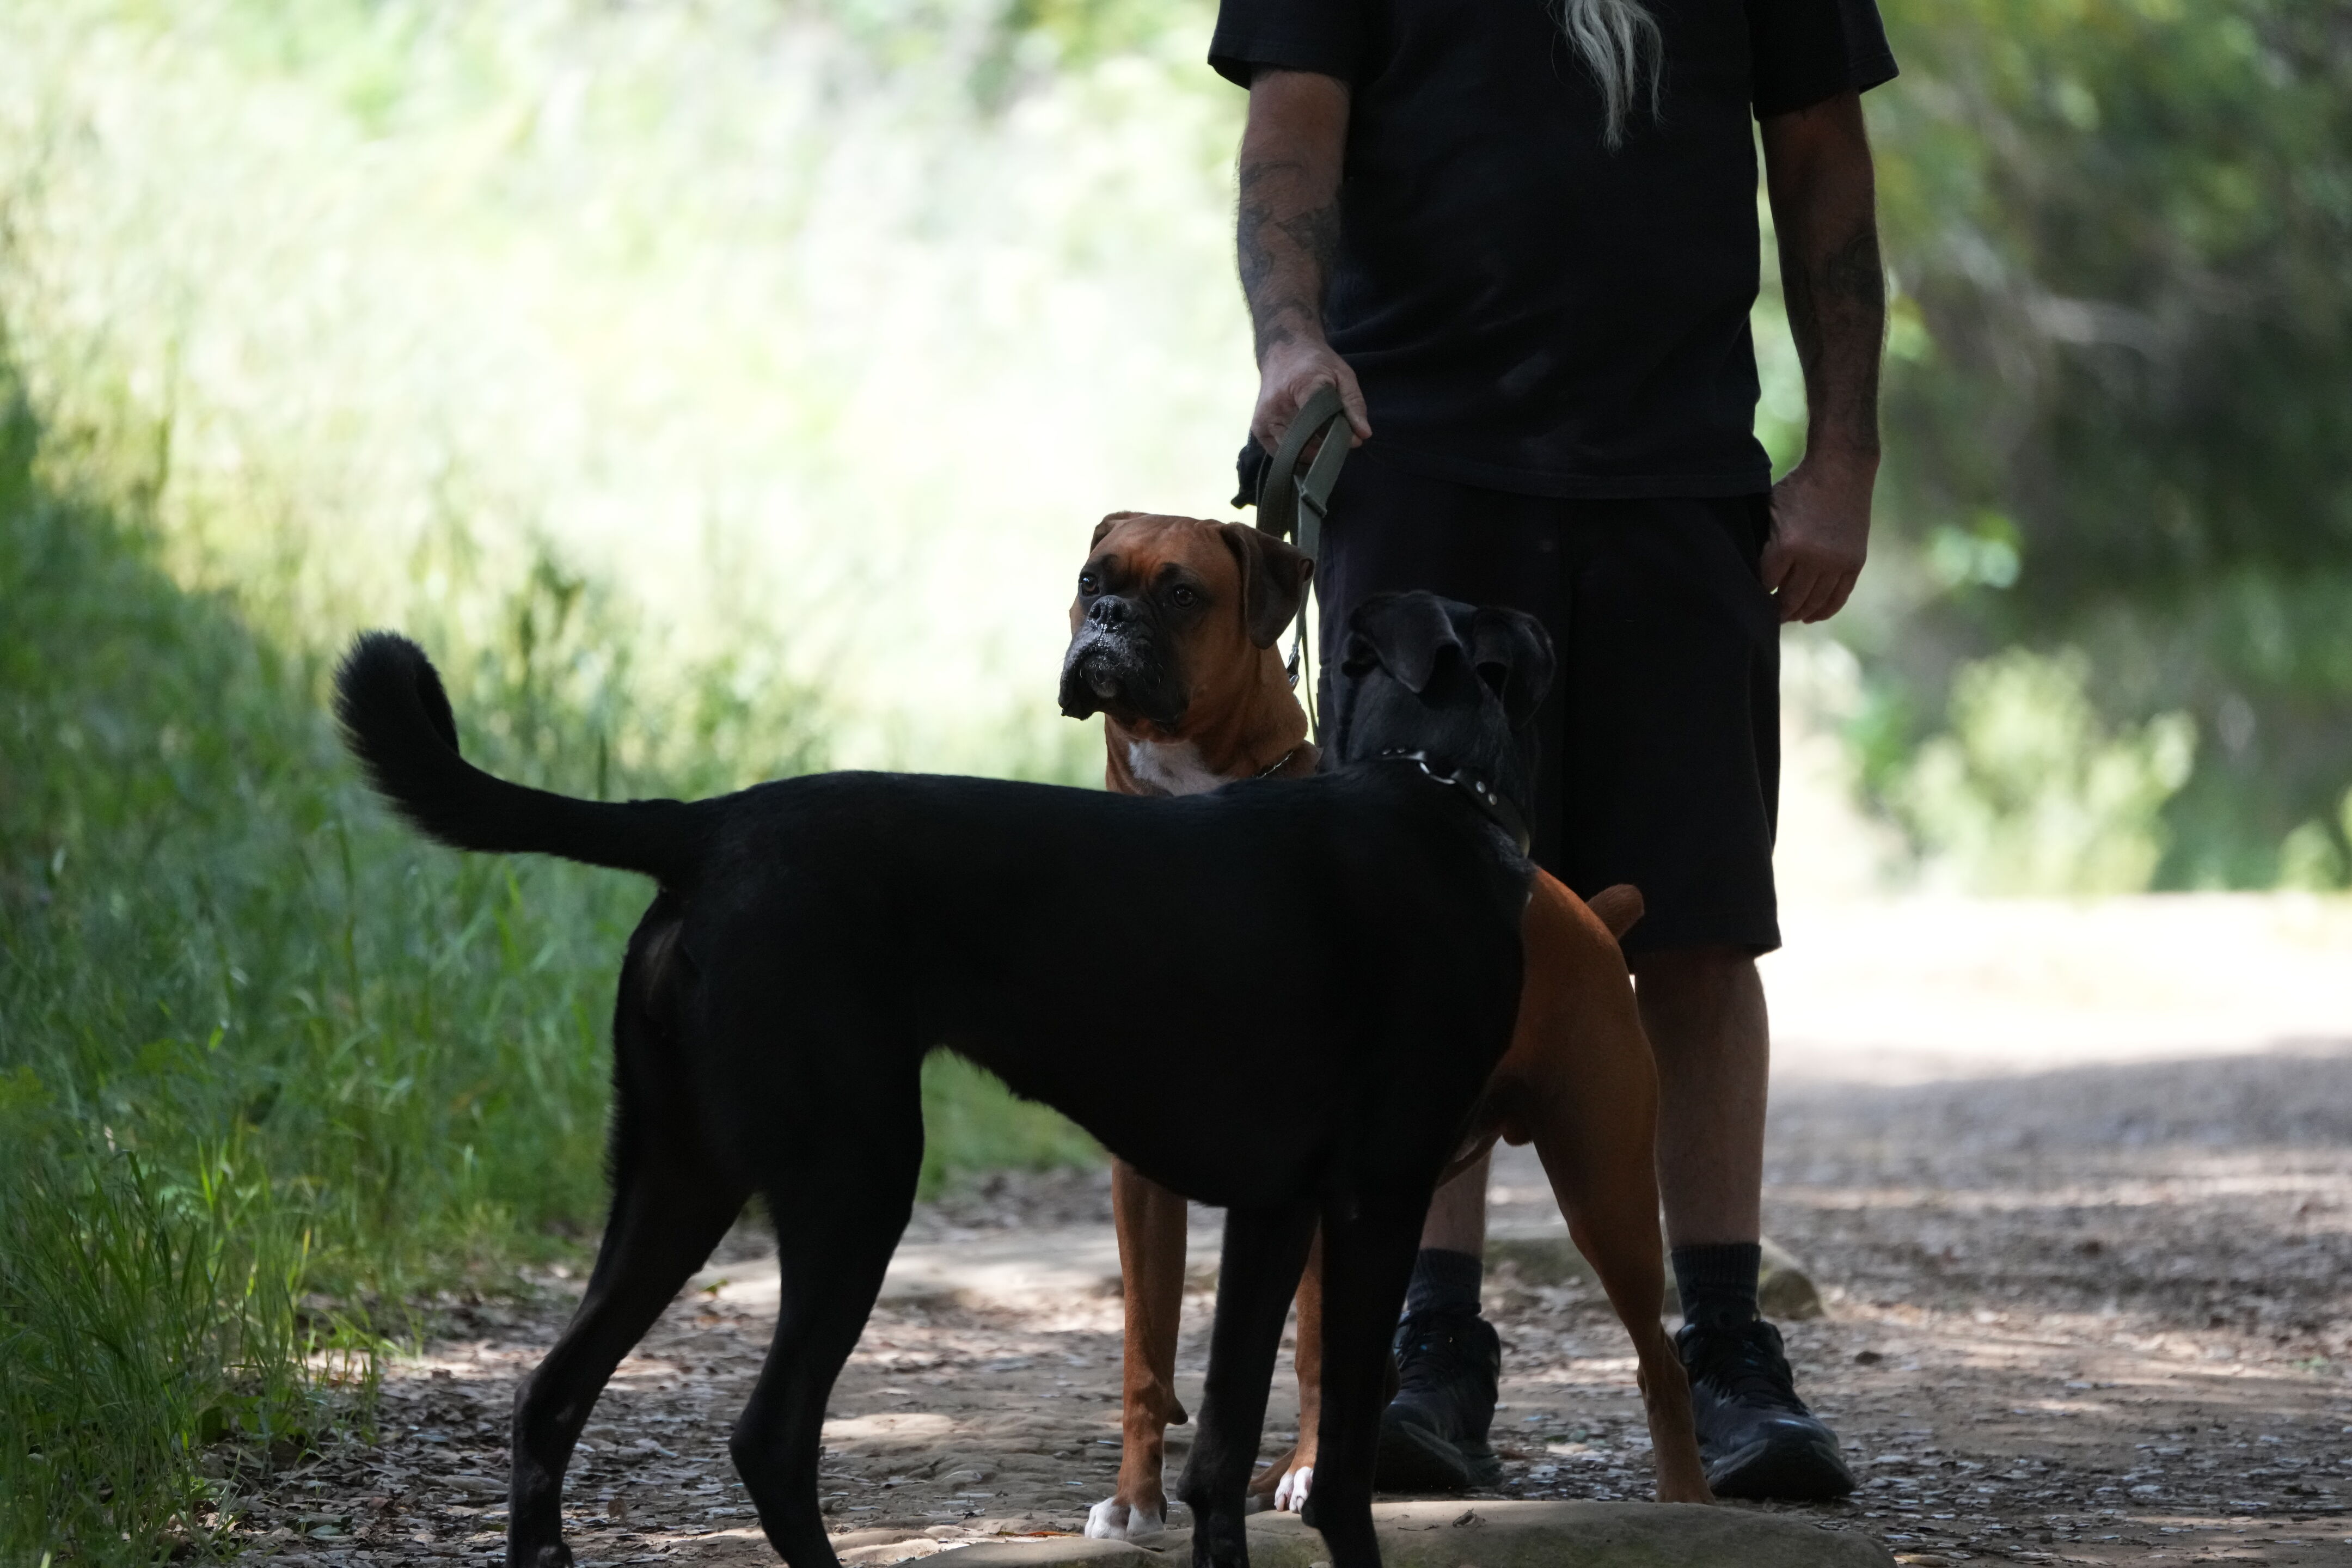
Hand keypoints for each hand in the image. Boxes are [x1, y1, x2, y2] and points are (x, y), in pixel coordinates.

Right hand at [1252, 335, 1370, 455]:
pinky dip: (1298, 451)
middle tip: (1337, 433)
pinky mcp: (1258, 429)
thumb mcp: (1342, 375)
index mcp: (1302, 386)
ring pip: (1296, 451)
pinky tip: (1305, 437)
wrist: (1282, 351)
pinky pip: (1282, 453)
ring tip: (1319, 431)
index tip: (1352, 439)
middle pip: (1309, 441)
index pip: (1321, 422)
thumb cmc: (1315, 363)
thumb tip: (1363, 435)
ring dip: (1313, 449)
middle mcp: (1278, 405)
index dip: (1338, 434)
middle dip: (1327, 444)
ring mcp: (1265, 419)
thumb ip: (1354, 404)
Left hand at [1762, 456, 1873, 622]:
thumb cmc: (1799, 486)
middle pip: (1790, 599)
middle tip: (1765, 616)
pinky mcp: (1855, 562)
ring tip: (1787, 616)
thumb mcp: (1770, 509)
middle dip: (1776, 610)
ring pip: (1814, 603)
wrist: (1842, 468)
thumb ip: (1764, 541)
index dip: (1757, 592)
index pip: (1766, 583)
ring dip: (1798, 613)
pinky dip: (1824, 610)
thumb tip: (1751, 573)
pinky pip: (1839, 597)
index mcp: (1787, 545)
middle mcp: (1814, 559)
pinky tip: (1811, 616)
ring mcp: (1837, 563)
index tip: (1748, 599)